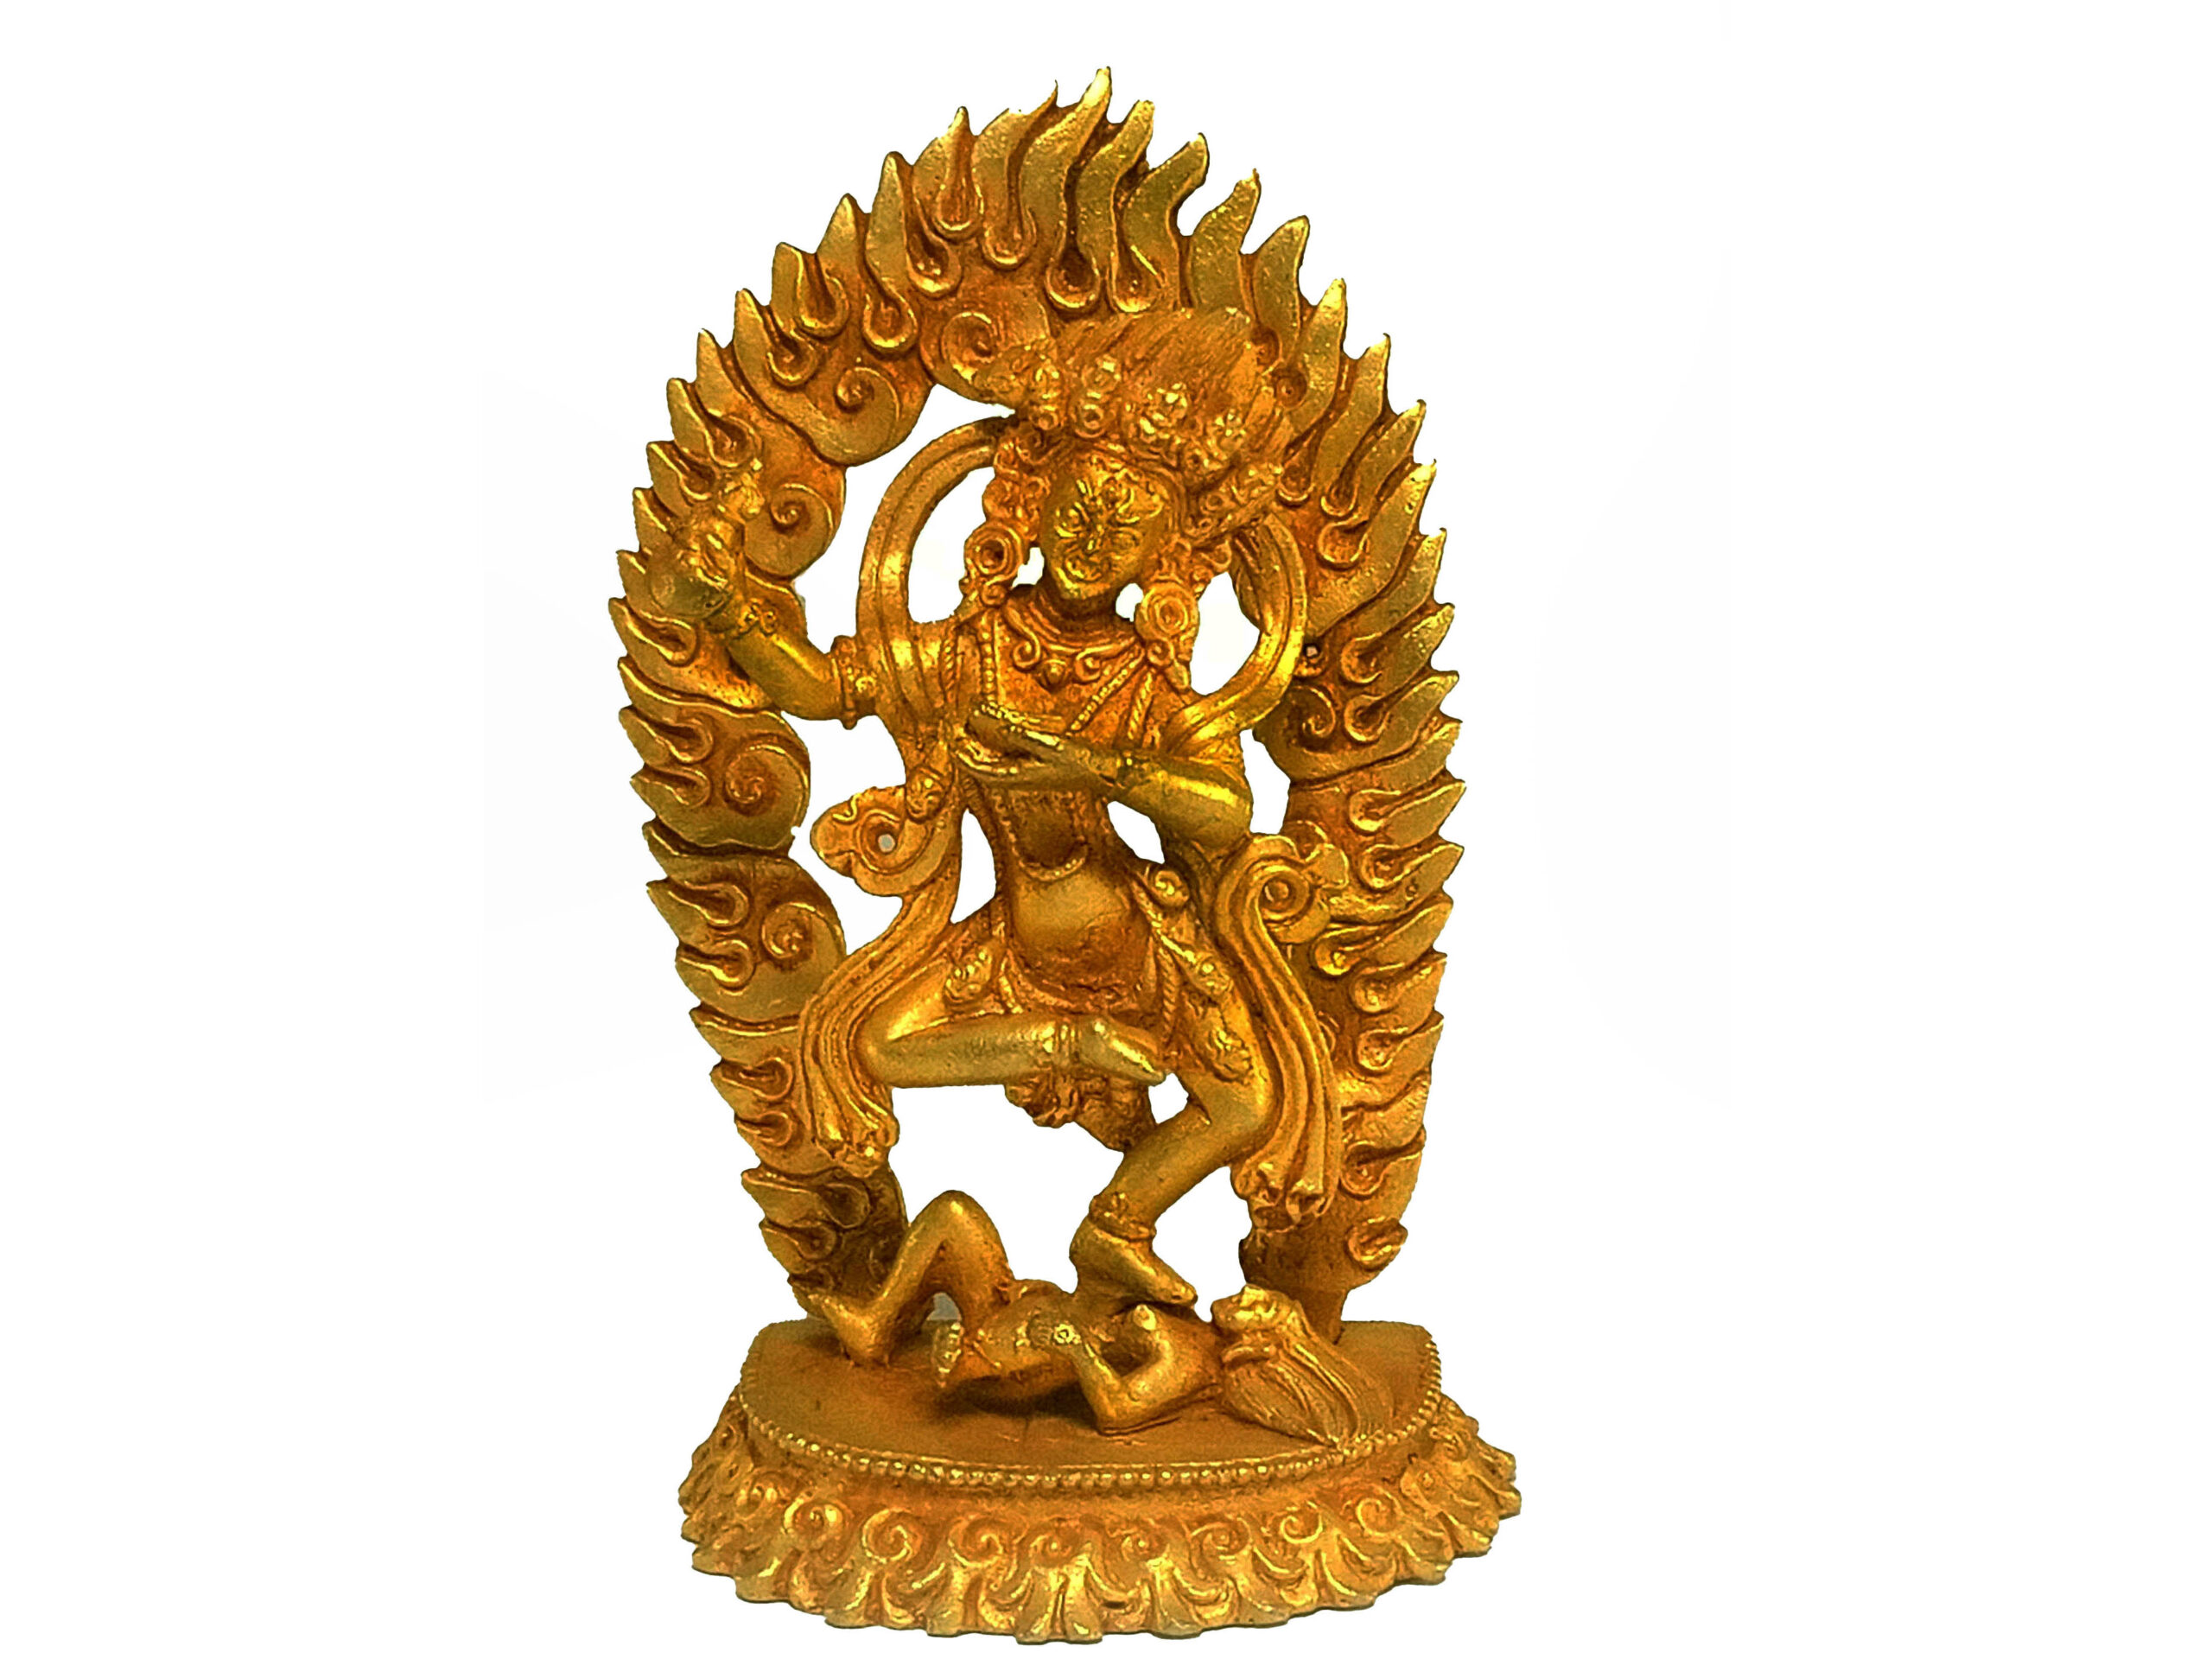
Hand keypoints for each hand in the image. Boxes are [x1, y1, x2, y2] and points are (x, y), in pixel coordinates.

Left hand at [964, 706, 1115, 792]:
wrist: (1101, 774)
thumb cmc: (1079, 763)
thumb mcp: (1050, 746)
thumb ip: (1020, 736)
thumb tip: (994, 726)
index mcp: (1016, 776)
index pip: (977, 768)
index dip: (961, 752)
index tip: (951, 735)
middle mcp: (1016, 777)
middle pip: (980, 764)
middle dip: (965, 747)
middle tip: (953, 726)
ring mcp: (1023, 773)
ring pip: (990, 760)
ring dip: (978, 745)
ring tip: (966, 726)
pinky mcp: (1032, 767)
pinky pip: (1003, 757)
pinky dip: (993, 744)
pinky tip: (993, 732)